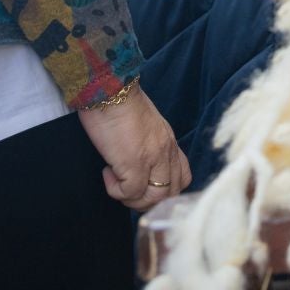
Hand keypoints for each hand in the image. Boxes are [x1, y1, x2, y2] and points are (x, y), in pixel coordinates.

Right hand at [78, 83, 190, 210]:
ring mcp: (152, 157)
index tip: (144, 186)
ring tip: (116, 184)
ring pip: (155, 198)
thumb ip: (147, 143)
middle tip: (126, 190)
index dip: (164, 189)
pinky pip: (130, 192)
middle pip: (171, 192)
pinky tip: (107, 173)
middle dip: (148, 201)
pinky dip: (116, 190)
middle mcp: (166, 150)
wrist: (109, 88)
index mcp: (169, 141)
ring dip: (132, 200)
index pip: (182, 177)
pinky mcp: (134, 162)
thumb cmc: (118, 102)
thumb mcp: (142, 124)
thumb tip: (135, 161)